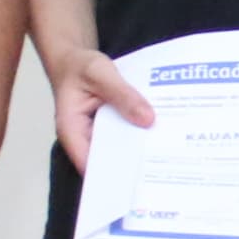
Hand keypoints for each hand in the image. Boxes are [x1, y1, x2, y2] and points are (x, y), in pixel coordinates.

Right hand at [46, 44, 155, 175]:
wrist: (73, 57)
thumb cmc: (79, 66)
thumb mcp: (100, 73)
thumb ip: (123, 95)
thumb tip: (148, 120)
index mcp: (72, 131)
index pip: (90, 164)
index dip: (112, 175)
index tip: (137, 180)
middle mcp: (83, 139)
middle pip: (108, 161)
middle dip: (131, 165)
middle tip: (161, 170)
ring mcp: (97, 134)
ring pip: (119, 149)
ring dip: (138, 150)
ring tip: (167, 157)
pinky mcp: (108, 128)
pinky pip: (124, 135)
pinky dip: (138, 135)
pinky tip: (159, 136)